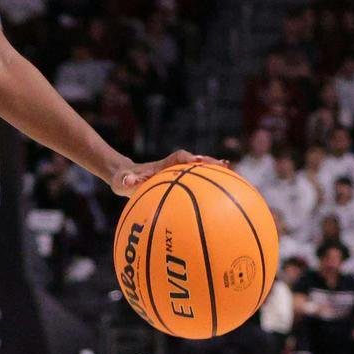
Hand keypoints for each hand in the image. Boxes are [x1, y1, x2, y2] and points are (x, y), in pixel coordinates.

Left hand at [110, 149, 228, 196]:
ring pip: (198, 170)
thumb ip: (125, 180)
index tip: (198, 161)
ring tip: (232, 175)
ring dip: (213, 171)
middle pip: (194, 161)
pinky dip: (208, 184)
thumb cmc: (123, 179)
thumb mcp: (122, 180)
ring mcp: (176, 173)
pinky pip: (195, 181)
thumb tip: (127, 181)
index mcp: (161, 165)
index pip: (177, 158)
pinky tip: (221, 195)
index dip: (188, 159)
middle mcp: (172, 166)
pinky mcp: (178, 180)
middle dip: (209, 163)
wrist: (124, 176)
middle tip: (225, 166)